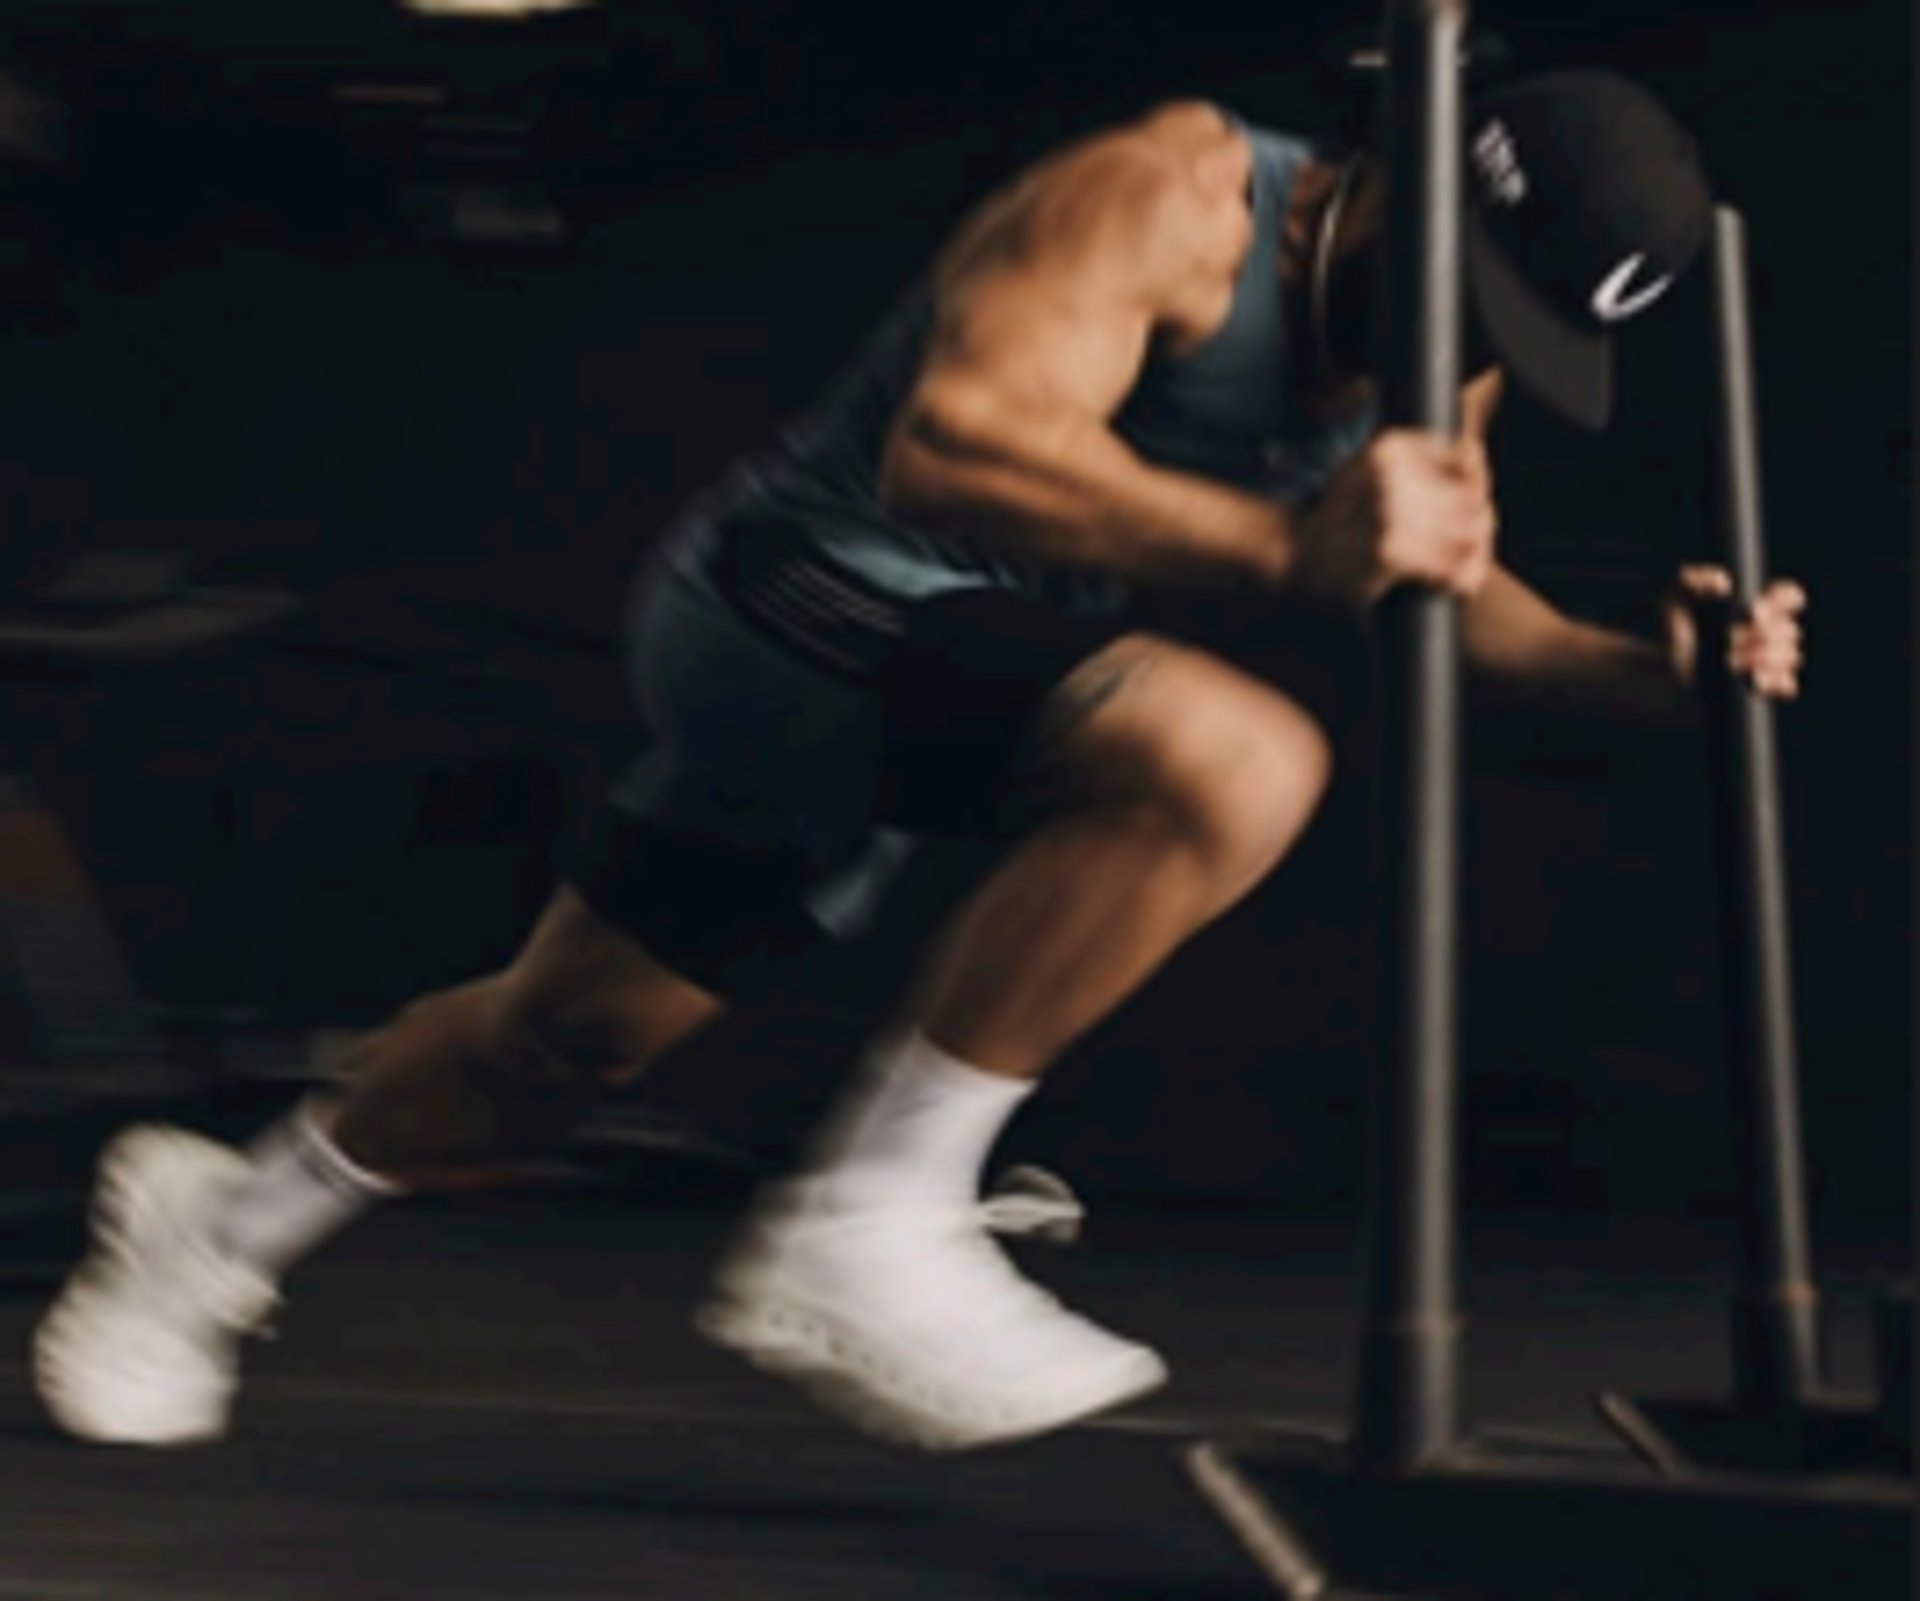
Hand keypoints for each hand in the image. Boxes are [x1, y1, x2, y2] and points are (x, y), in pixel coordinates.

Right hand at [1296, 429, 1497, 611]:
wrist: (1292, 556)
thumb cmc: (1338, 519)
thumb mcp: (1367, 469)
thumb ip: (1416, 457)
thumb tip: (1477, 454)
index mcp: (1389, 448)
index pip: (1465, 459)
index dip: (1478, 485)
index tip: (1471, 506)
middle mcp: (1391, 475)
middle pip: (1471, 498)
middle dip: (1479, 526)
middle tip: (1470, 546)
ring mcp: (1390, 514)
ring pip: (1470, 533)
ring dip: (1476, 555)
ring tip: (1465, 568)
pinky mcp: (1392, 554)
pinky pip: (1451, 568)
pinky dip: (1462, 581)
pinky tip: (1455, 587)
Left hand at [1663, 565, 1806, 698]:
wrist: (1663, 679)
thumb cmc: (1670, 639)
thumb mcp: (1673, 603)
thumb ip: (1690, 581)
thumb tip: (1723, 583)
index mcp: (1755, 610)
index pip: (1788, 597)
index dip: (1782, 601)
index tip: (1755, 612)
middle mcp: (1767, 635)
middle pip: (1790, 630)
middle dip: (1763, 636)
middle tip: (1730, 641)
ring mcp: (1769, 664)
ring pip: (1790, 656)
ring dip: (1763, 658)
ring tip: (1731, 661)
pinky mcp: (1765, 691)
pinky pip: (1787, 685)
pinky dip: (1773, 682)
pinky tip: (1750, 679)